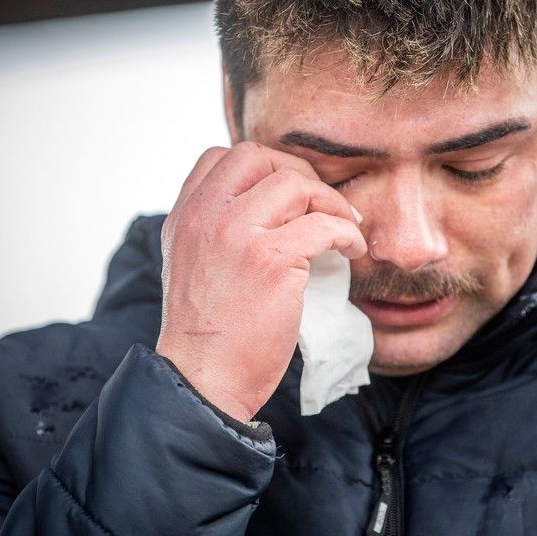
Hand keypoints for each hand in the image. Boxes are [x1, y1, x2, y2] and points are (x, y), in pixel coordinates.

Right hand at [155, 142, 365, 419]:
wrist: (204, 379)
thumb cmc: (209, 332)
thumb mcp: (193, 264)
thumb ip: (215, 228)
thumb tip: (269, 208)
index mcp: (184, 216)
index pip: (220, 156)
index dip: (262, 165)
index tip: (289, 192)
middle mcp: (206, 215)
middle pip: (259, 156)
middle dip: (299, 172)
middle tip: (323, 203)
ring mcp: (237, 233)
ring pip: (295, 183)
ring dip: (330, 202)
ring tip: (345, 228)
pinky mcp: (271, 259)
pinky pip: (324, 225)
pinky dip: (347, 234)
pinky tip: (352, 250)